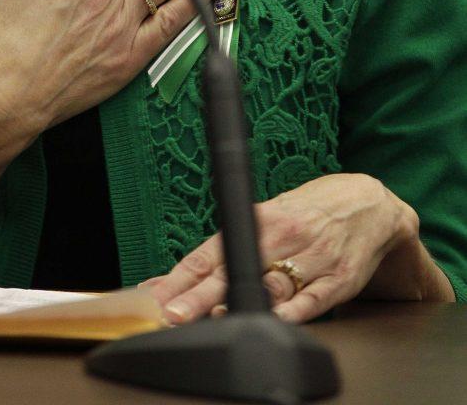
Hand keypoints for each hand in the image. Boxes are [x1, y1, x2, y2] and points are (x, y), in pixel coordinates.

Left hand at [141, 173, 421, 324]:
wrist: (368, 204)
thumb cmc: (310, 212)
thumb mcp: (269, 218)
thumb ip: (234, 248)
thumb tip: (188, 277)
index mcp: (259, 220)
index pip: (211, 252)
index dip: (182, 277)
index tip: (157, 296)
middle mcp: (282, 238)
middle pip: (233, 271)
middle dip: (199, 296)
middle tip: (173, 313)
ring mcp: (310, 259)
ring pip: (270, 286)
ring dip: (240, 304)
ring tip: (212, 320)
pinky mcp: (338, 280)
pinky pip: (313, 299)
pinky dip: (292, 311)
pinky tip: (275, 321)